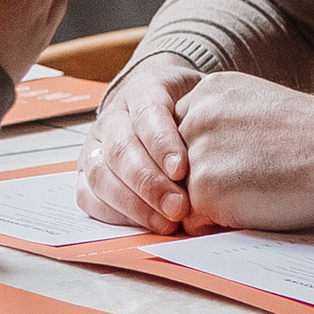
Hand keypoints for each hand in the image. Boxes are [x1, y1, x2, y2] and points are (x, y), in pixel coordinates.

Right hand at [78, 60, 199, 229]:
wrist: (163, 99)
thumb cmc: (189, 105)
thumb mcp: (204, 98)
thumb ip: (210, 119)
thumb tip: (225, 156)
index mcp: (142, 89)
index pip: (146, 114)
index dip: (161, 144)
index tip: (181, 170)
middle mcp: (113, 116)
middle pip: (121, 149)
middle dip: (149, 183)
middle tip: (178, 207)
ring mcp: (96, 144)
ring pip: (100, 174)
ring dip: (133, 204)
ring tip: (165, 223)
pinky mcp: (87, 171)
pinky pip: (88, 195)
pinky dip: (114, 213)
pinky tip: (142, 223)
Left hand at [171, 75, 313, 229]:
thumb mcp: (262, 109)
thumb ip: (226, 124)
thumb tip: (204, 160)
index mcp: (210, 89)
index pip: (179, 133)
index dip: (207, 158)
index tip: (237, 166)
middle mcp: (195, 114)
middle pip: (173, 165)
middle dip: (202, 182)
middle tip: (249, 182)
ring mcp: (196, 150)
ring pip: (180, 194)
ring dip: (210, 205)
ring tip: (256, 192)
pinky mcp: (204, 187)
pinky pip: (192, 221)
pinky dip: (217, 225)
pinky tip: (253, 209)